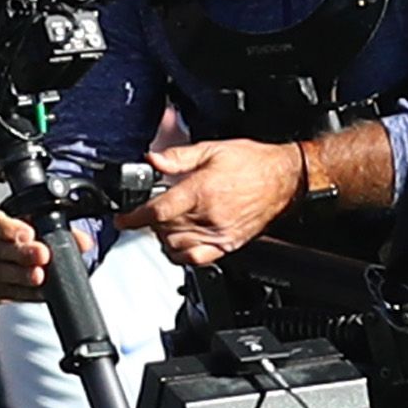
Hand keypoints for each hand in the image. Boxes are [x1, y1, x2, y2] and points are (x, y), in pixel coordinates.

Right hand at [0, 209, 50, 303]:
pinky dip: (23, 293)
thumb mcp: (36, 227)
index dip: (11, 229)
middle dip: (22, 254)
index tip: (30, 234)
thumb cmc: (20, 238)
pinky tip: (38, 292)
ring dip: (21, 276)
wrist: (5, 257)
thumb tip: (84, 242)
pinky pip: (2, 292)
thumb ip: (58, 231)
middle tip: (43, 255)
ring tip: (39, 277)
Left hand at [113, 137, 302, 266]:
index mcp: (201, 190)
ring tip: (167, 224)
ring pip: (176, 247)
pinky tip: (179, 244)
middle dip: (151, 222)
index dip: (134, 217)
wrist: (285, 178)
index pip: (158, 211)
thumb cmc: (253, 163)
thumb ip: (179, 157)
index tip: (123, 219)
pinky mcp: (229, 244)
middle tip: (152, 211)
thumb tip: (153, 160)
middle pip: (164, 230)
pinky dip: (181, 255)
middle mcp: (209, 216)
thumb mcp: (213, 149)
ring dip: (164, 238)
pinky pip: (197, 259)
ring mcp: (219, 234)